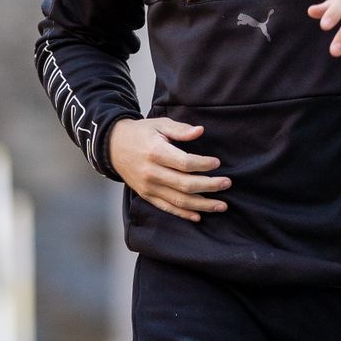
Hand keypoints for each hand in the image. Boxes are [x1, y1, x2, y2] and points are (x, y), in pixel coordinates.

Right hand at [108, 117, 229, 223]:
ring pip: (179, 200)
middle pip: (185, 184)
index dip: (204, 165)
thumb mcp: (159, 124)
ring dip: (203, 205)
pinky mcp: (146, 195)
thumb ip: (180, 130)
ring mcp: (148, 187)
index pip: (185, 163)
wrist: (113, 147)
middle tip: (227, 183)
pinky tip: (199, 215)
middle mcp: (151, 172)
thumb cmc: (140, 133)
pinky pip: (167, 208)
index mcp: (155, 152)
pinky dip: (184, 213)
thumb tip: (200, 131)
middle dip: (210, 186)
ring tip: (222, 205)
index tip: (217, 163)